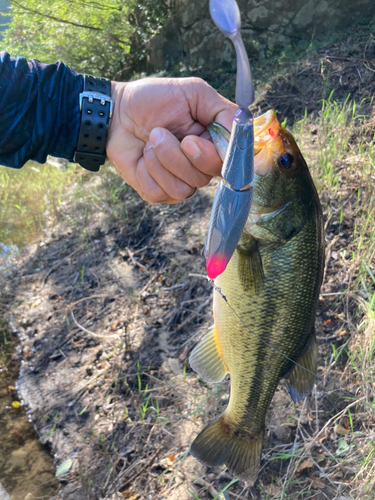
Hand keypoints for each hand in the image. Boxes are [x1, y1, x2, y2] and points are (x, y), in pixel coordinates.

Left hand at [107, 77, 236, 203]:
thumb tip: (243, 131)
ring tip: (151, 139)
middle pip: (205, 178)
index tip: (192, 141)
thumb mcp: (195, 93)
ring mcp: (180, 181)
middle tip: (161, 133)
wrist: (117, 112)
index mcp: (215, 145)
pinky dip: (147, 171)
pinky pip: (160, 192)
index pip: (231, 165)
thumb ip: (224, 112)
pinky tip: (142, 156)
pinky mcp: (159, 192)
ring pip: (183, 188)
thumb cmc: (154, 99)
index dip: (214, 158)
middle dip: (179, 156)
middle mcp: (201, 167)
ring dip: (161, 160)